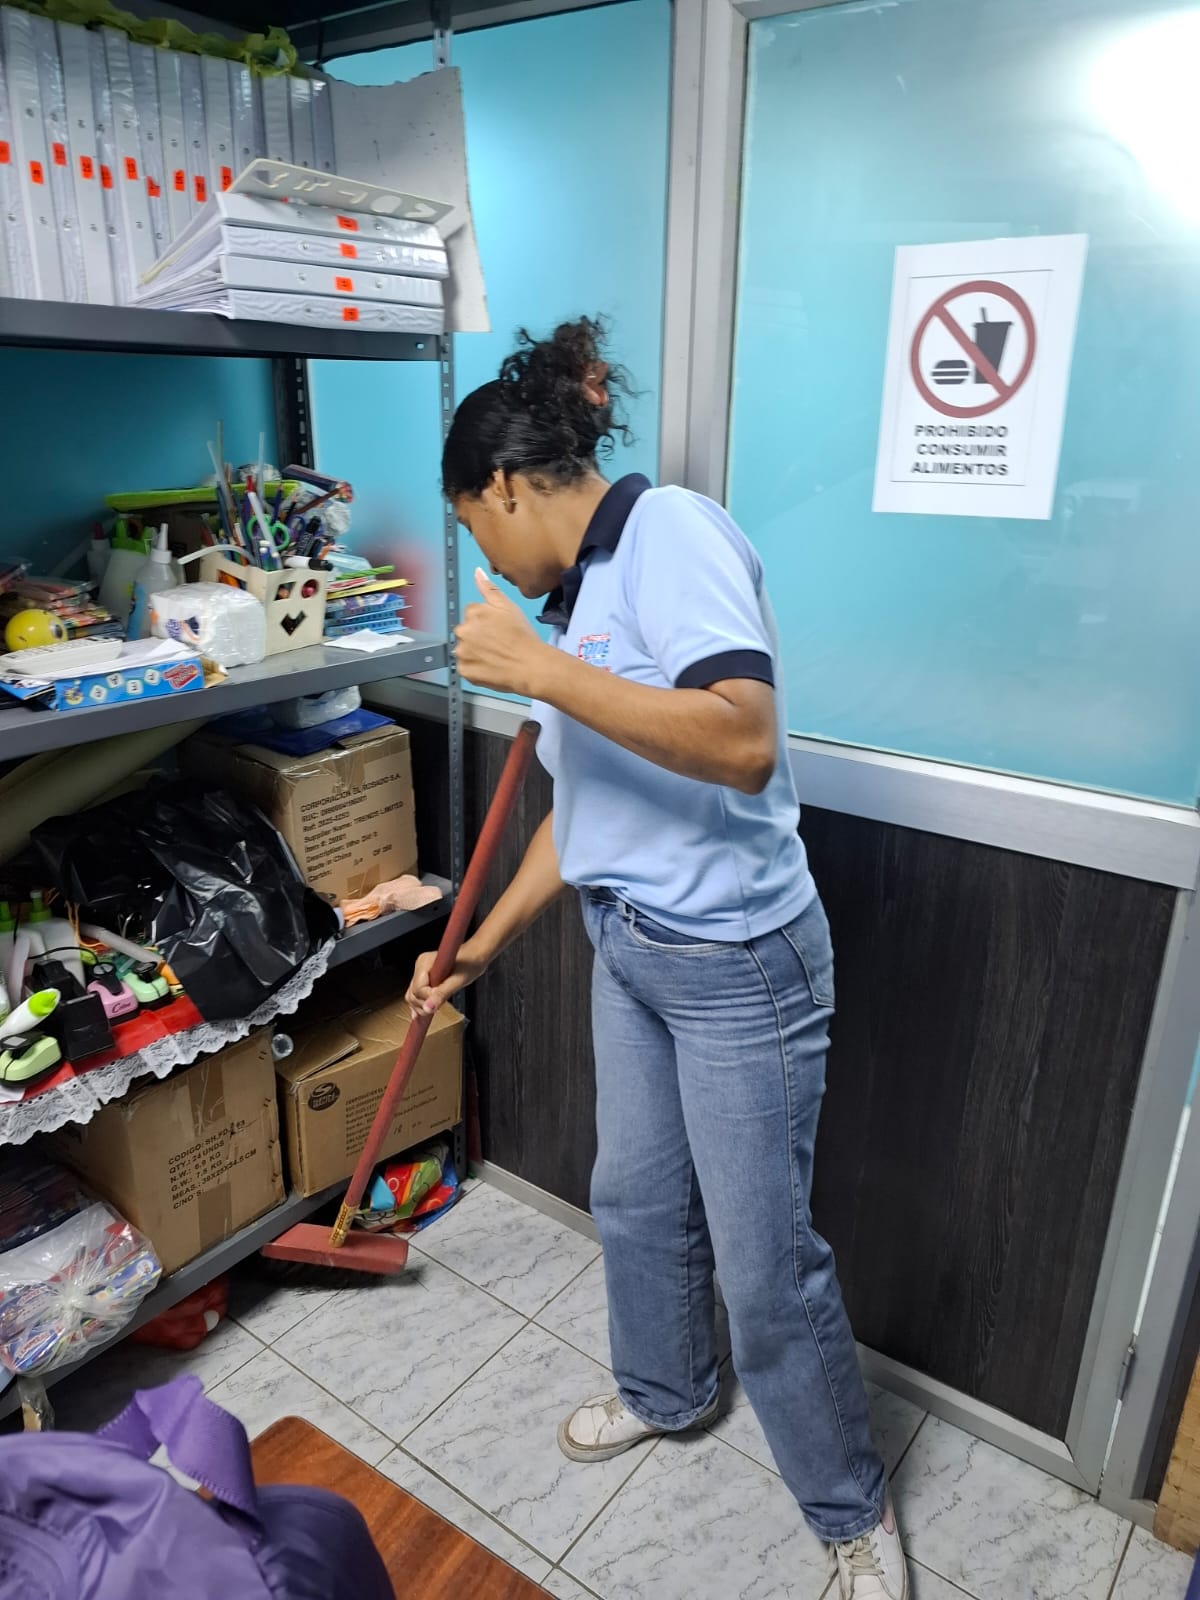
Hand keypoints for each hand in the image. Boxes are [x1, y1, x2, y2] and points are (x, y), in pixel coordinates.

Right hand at [406, 943, 487, 1020]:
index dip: (428, 998)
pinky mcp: (425, 977)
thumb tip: (428, 1008)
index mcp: (424, 962)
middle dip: (423, 1004)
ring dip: (422, 1005)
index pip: (417, 990)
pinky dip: (422, 1003)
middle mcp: (420, 966)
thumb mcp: (458, 981)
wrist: (476, 955)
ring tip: (435, 1008)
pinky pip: (418, 993)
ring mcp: (421, 972)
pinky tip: (426, 1010)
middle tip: (437, 1008)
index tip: (441, 999)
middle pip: (412, 994)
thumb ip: (441, 995)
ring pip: (413, 995)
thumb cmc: (470, 963)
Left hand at [454, 569, 551, 695]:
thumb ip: (489, 589)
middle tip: (497, 644)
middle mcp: (463, 631)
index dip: (486, 622)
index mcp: (472, 612)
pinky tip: (490, 667)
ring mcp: (462, 652)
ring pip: (464, 650)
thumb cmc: (522, 636)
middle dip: (477, 636)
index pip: (471, 613)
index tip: (497, 629)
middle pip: (465, 631)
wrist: (530, 665)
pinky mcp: (464, 670)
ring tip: (495, 656)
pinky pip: (465, 668)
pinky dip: (475, 668)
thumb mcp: (508, 606)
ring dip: (474, 652)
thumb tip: (477, 573)